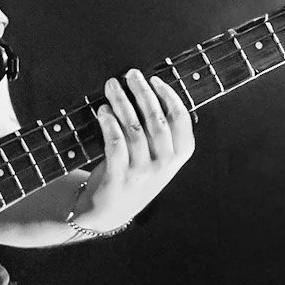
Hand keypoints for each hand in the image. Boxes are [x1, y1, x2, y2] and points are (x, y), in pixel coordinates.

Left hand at [75, 71, 193, 233]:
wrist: (110, 211)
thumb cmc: (134, 174)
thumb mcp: (156, 157)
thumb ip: (157, 131)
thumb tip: (146, 89)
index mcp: (179, 156)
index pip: (181, 120)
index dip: (169, 96)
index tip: (155, 79)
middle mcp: (164, 164)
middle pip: (157, 120)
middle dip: (143, 92)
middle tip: (131, 74)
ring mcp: (142, 172)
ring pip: (134, 128)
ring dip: (122, 102)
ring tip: (112, 86)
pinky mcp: (119, 176)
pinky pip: (115, 143)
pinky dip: (109, 123)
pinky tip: (103, 111)